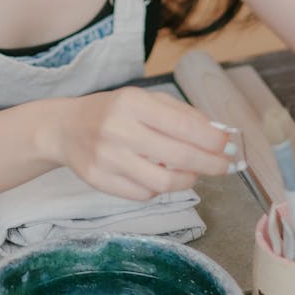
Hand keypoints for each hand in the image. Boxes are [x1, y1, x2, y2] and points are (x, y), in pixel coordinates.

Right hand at [55, 86, 236, 201]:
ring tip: (194, 174)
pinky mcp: (100, 182)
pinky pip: (144, 194)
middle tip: (225, 167)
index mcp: (132, 103)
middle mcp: (119, 130)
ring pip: (163, 182)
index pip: (183, 125)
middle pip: (179, 156)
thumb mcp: (143, 100)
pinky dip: (160, 189)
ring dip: (188, 180)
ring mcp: (108, 159)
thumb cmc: (112, 112)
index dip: (212, 140)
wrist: (65, 128)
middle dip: (210, 164)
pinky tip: (162, 177)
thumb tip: (217, 134)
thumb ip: (180, 113)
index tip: (229, 146)